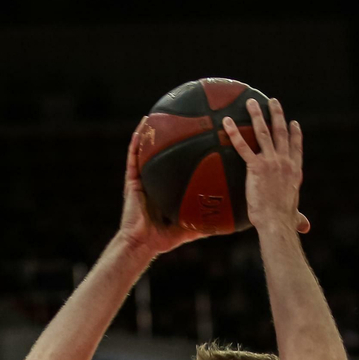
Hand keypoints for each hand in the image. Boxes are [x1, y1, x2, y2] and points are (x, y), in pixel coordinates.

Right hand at [115, 127, 206, 257]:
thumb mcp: (190, 227)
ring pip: (145, 151)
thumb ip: (206, 221)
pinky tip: (142, 128)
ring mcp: (142, 180)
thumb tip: (227, 222)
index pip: (176, 167)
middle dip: (167, 137)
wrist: (142, 244)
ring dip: (149, 133)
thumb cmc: (163, 239)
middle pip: (162, 155)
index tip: (198, 138)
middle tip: (180, 119)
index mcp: (166, 189)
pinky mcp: (132, 181)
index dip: (185, 153)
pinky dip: (136, 143)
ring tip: (156, 114)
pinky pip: (133, 158)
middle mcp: (154, 181)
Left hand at [221, 98, 310, 235]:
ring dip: (258, 115)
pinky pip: (242, 146)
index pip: (296, 148)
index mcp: (295, 171)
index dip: (295, 134)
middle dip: (277, 115)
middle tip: (273, 102)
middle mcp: (285, 162)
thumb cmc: (283, 222)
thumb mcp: (294, 216)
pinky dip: (234, 133)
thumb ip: (298, 217)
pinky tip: (226, 121)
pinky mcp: (256, 167)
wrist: (276, 222)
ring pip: (263, 132)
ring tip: (251, 102)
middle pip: (281, 132)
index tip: (294, 123)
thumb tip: (305, 227)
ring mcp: (271, 162)